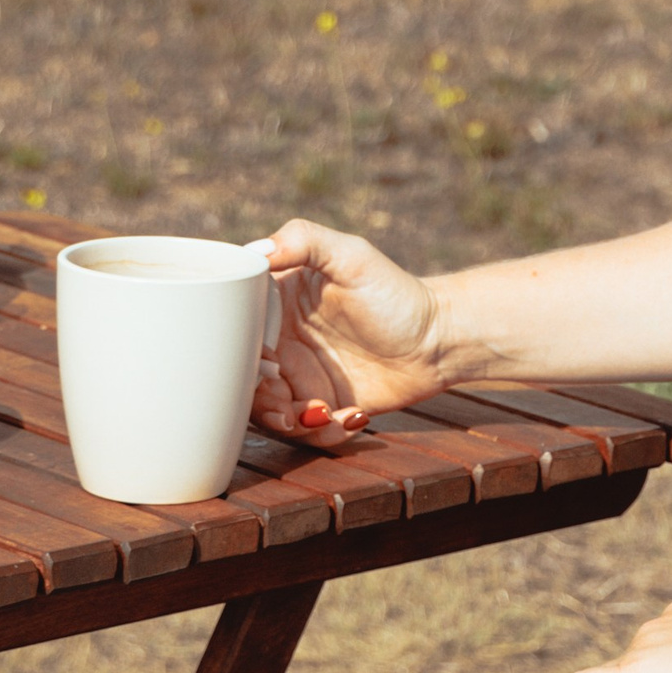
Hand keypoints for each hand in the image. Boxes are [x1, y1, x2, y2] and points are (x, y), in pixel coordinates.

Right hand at [252, 221, 445, 441]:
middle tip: (291, 406)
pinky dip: (325, 432)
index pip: (230, 331)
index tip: (268, 365)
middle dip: (262, 402)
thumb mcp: (351, 256)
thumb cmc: (395, 290)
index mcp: (273, 305)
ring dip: (292, 423)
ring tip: (326, 413)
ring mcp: (300, 377)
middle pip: (242, 380)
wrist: (440, 337)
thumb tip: (254, 252)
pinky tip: (355, 416)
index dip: (236, 355)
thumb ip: (303, 240)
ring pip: (268, 413)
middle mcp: (279, 342)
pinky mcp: (323, 405)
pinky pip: (306, 431)